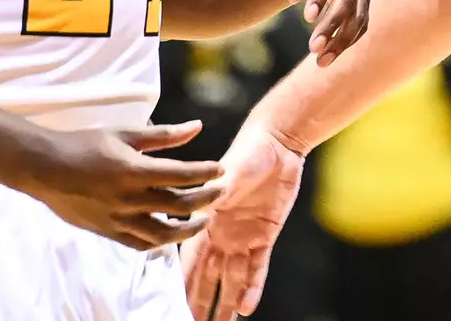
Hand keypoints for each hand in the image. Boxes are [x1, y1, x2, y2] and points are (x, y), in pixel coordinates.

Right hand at [18, 121, 223, 250]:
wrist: (46, 168)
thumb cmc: (86, 144)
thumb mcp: (126, 133)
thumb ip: (164, 135)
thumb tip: (198, 127)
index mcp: (135, 170)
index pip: (183, 175)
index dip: (207, 173)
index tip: (220, 169)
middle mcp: (130, 199)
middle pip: (180, 205)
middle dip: (206, 199)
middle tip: (221, 192)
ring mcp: (119, 219)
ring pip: (164, 232)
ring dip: (190, 227)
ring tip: (204, 219)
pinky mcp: (108, 232)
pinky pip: (141, 243)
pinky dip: (161, 241)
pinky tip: (172, 234)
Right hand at [183, 123, 304, 320]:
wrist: (277, 145)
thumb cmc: (246, 153)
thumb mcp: (226, 175)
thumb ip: (212, 197)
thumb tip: (198, 210)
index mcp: (206, 222)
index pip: (191, 261)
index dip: (183, 285)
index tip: (173, 307)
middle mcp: (222, 235)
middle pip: (208, 277)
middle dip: (201, 301)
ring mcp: (244, 238)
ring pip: (232, 279)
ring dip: (226, 303)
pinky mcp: (265, 237)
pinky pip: (257, 269)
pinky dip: (252, 288)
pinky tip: (246, 308)